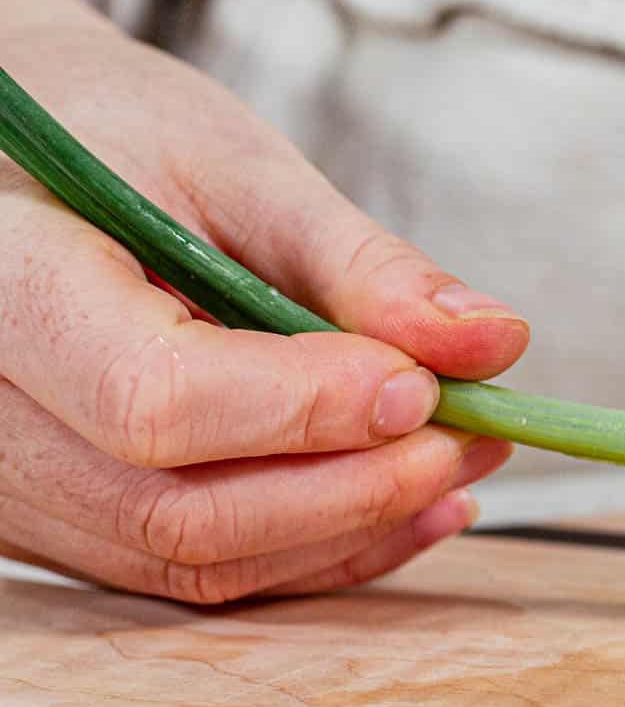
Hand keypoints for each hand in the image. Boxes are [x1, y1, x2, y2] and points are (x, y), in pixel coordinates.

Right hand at [0, 0, 528, 602]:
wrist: (21, 166)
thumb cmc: (116, 137)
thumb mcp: (239, 168)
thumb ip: (362, 265)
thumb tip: (493, 345)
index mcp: (9, 286)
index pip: (156, 398)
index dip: (307, 412)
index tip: (426, 387)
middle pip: (181, 511)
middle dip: (355, 488)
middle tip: (473, 435)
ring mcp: (15, 485)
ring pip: (196, 560)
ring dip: (354, 527)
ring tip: (464, 457)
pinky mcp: (65, 520)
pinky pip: (195, 569)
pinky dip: (318, 546)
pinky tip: (411, 501)